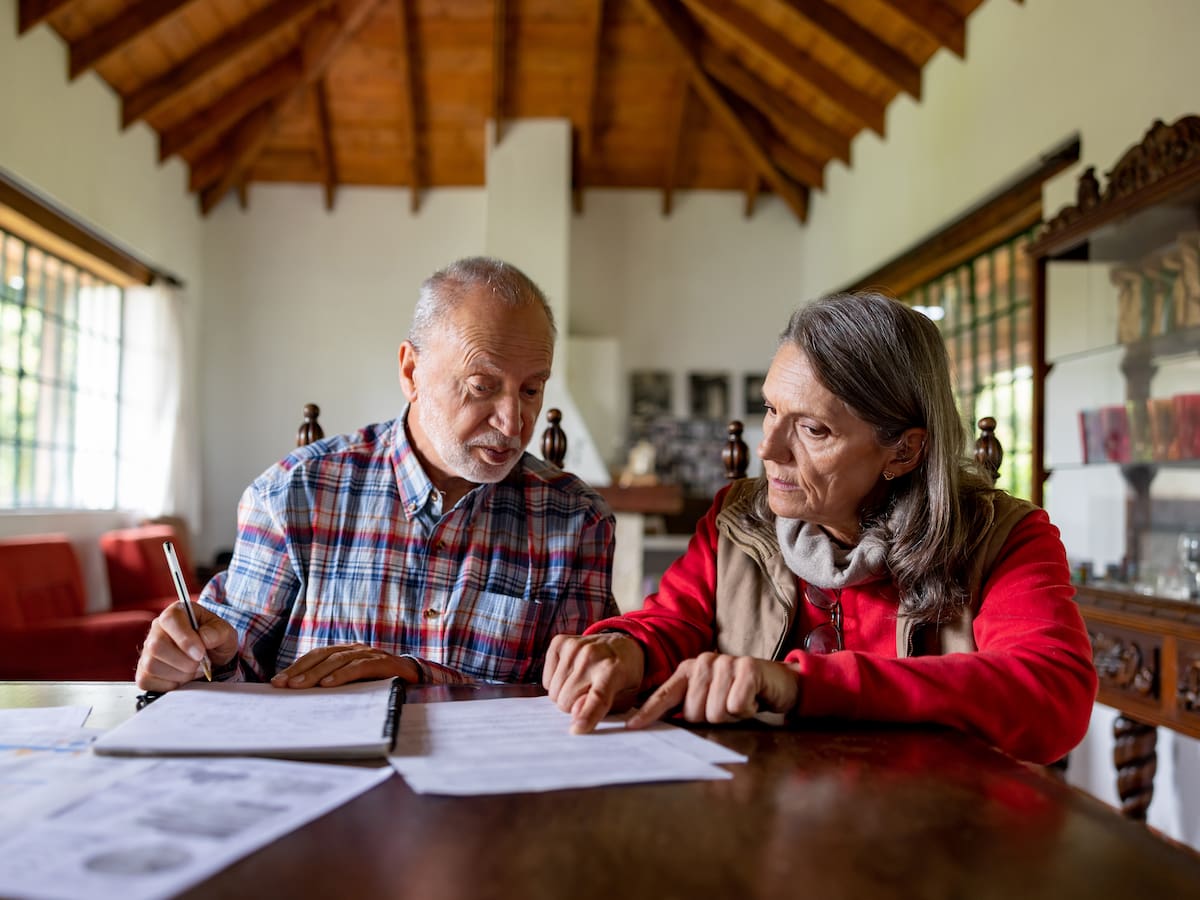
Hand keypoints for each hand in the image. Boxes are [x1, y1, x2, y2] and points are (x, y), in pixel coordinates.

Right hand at [135, 601, 237, 691]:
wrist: (213, 657)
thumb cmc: (216, 640)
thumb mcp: (226, 633)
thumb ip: (218, 632)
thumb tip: (203, 638)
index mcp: (176, 612)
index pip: (169, 620)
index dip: (185, 639)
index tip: (201, 653)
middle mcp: (157, 629)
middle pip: (156, 645)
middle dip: (183, 661)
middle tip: (200, 664)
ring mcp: (147, 650)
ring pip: (151, 665)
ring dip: (178, 674)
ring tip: (193, 670)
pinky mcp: (143, 670)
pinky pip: (146, 680)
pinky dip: (168, 684)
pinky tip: (181, 678)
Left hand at [270, 644, 421, 688]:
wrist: (418, 677)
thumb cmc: (381, 682)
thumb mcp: (355, 683)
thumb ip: (336, 683)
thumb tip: (302, 694)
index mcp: (346, 652)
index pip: (316, 656)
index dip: (297, 667)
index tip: (277, 682)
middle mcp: (356, 649)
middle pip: (323, 656)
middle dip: (301, 670)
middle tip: (283, 684)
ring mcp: (370, 654)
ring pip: (338, 660)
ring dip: (316, 673)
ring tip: (299, 686)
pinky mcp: (383, 663)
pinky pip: (359, 667)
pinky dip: (343, 675)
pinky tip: (328, 684)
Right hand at [543, 632, 644, 733]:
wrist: (621, 643)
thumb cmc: (624, 675)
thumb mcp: (625, 697)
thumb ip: (603, 708)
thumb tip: (575, 712)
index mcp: (614, 670)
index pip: (598, 697)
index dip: (586, 715)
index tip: (577, 729)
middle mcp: (592, 655)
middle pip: (566, 700)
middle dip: (574, 706)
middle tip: (588, 695)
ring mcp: (573, 646)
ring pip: (554, 691)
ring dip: (565, 694)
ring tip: (582, 683)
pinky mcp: (559, 642)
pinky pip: (546, 680)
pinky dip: (556, 682)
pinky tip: (571, 673)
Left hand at [626, 653, 799, 728]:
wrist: (778, 682)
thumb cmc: (739, 693)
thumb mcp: (710, 699)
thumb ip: (687, 707)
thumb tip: (662, 724)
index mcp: (688, 670)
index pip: (664, 695)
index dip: (649, 713)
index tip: (632, 728)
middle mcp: (703, 663)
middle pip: (694, 712)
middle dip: (712, 718)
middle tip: (726, 707)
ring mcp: (725, 663)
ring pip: (716, 712)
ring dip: (731, 716)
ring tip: (739, 701)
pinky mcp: (748, 668)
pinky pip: (737, 706)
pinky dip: (747, 710)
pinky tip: (752, 698)